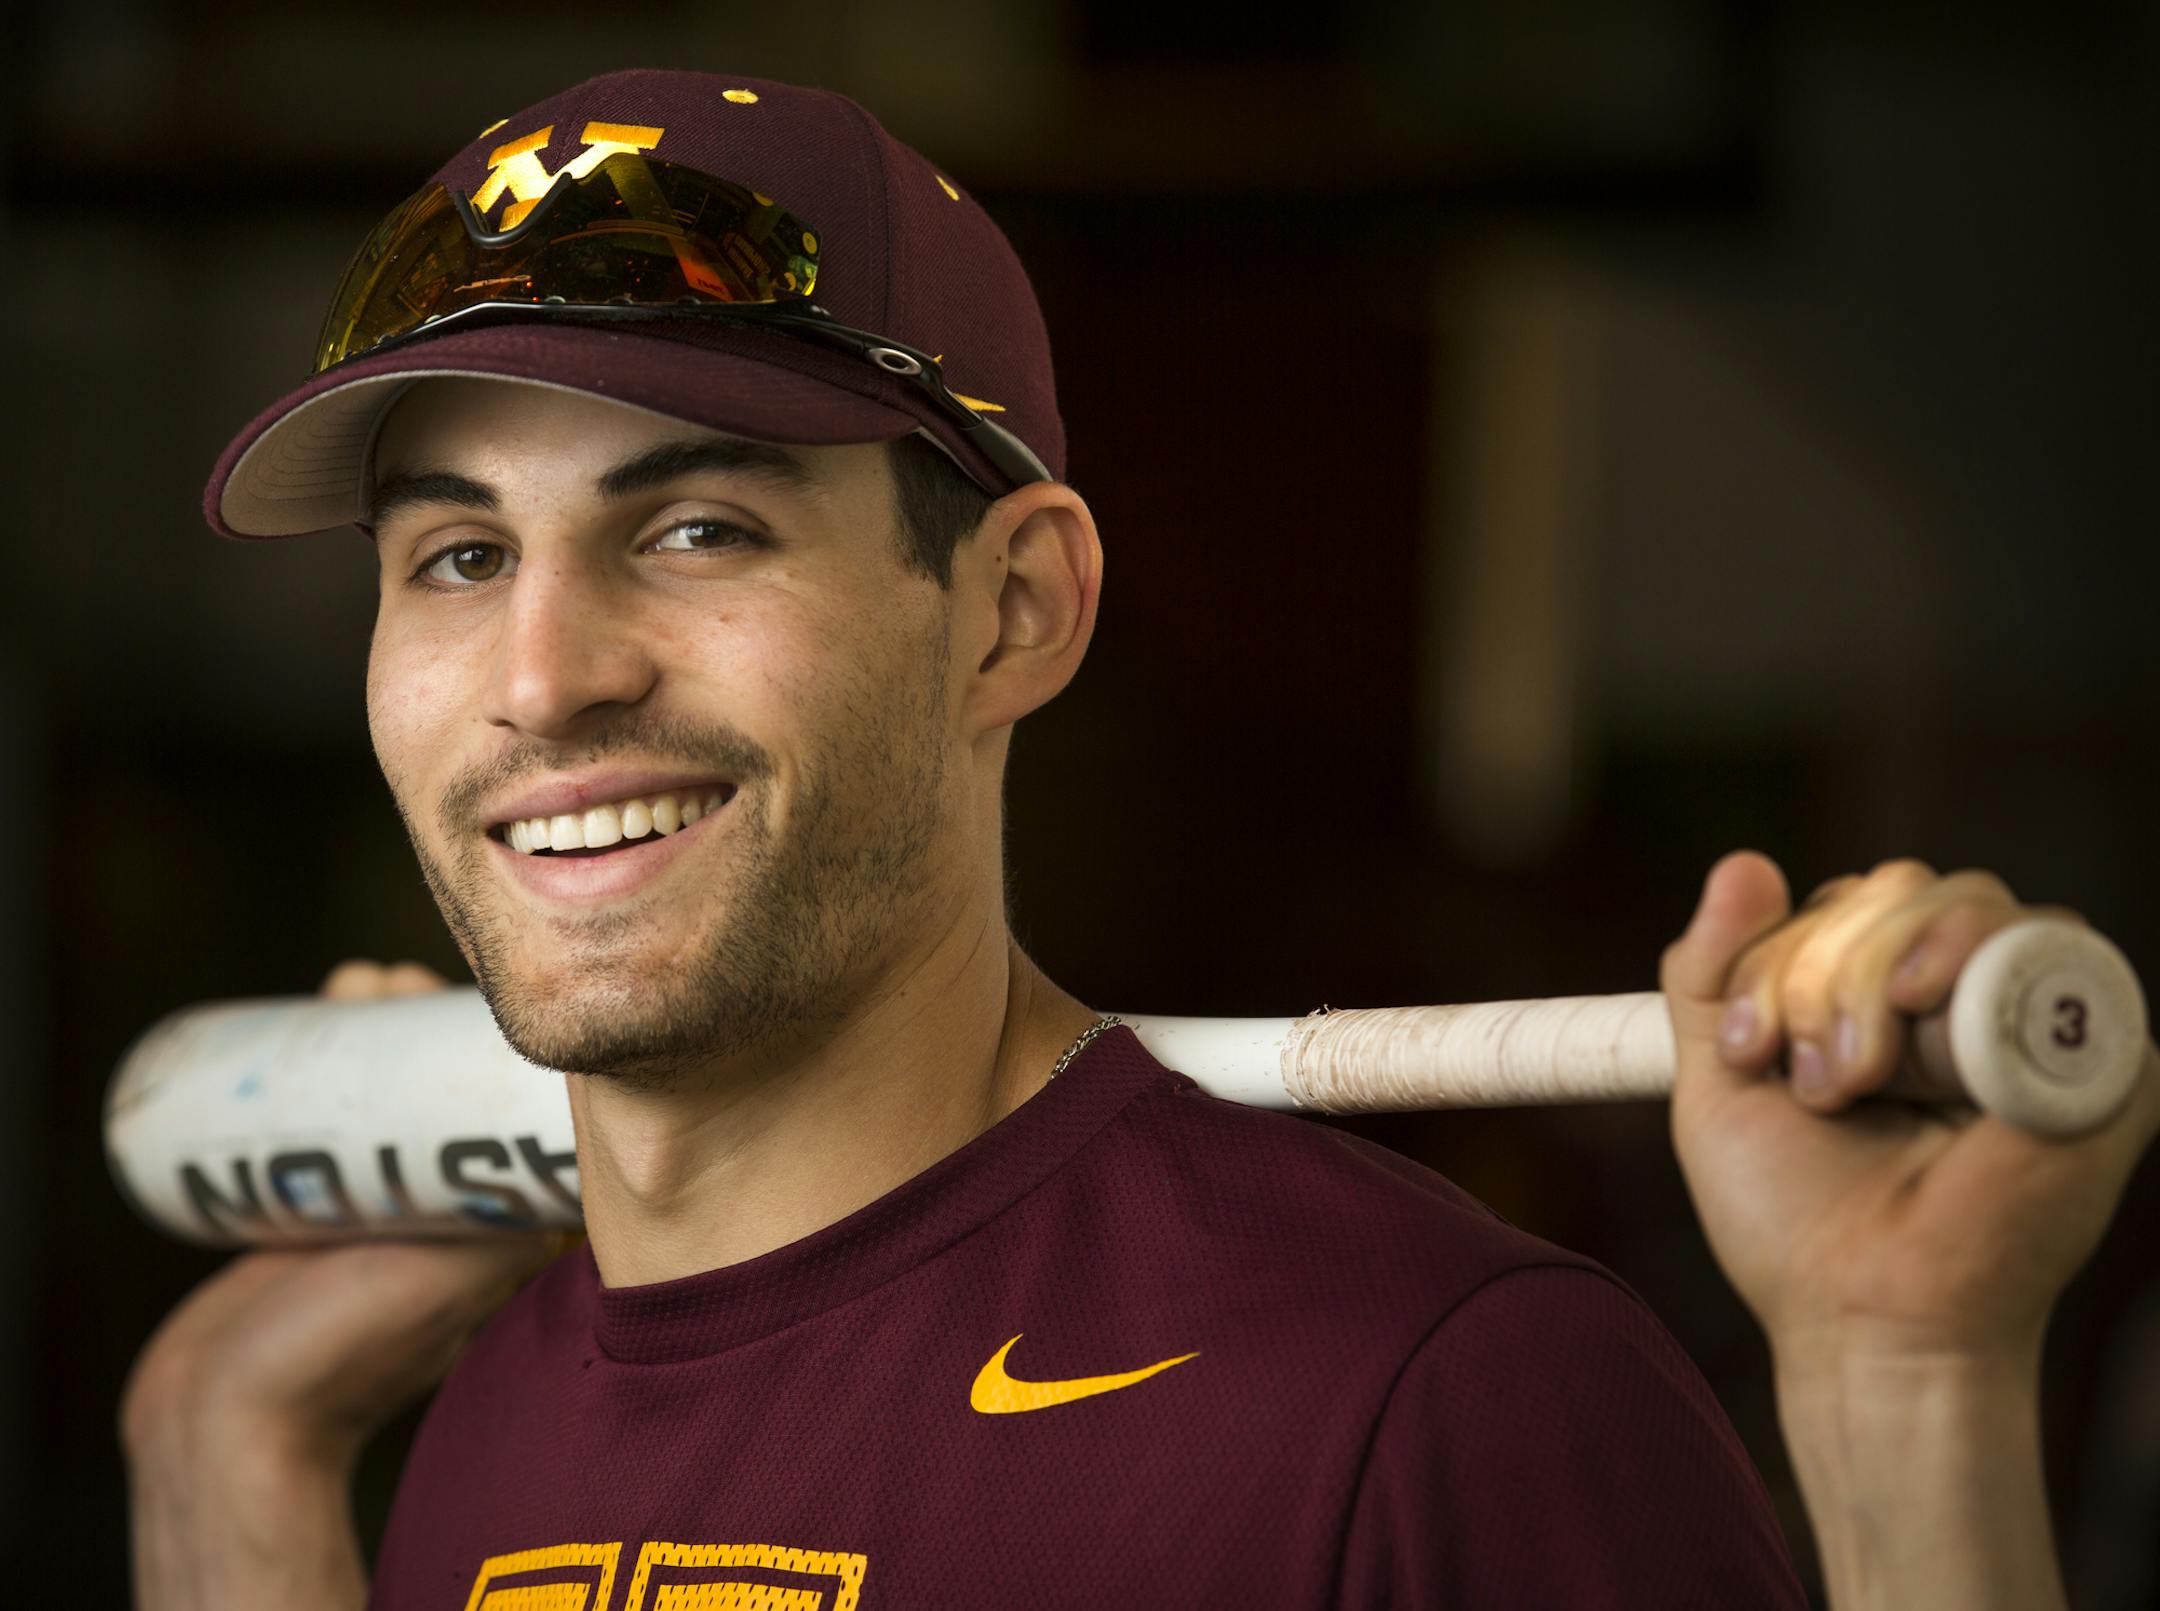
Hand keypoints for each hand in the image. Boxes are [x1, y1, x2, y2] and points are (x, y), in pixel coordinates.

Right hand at [121, 960, 557, 1610]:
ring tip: (358, 982)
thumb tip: (590, 1140)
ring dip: (374, 1018)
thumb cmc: (355, 1352)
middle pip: (442, 1081)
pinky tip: (330, 997)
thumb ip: (522, 1214)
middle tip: (394, 977)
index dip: (489, 1041)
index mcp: (491, 1220)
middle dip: (420, 1015)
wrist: (232, 1414)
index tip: (468, 991)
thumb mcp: (467, 1274)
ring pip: (383, 1082)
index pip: (503, 1104)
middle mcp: (441, 1202)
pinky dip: (326, 1048)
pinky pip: (326, 1107)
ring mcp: (377, 1198)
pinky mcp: (313, 1197)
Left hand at [1660, 850, 2159, 1364]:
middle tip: (1814, 1081)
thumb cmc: (1794, 1218)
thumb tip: (1743, 859)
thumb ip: (1714, 971)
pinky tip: (1926, 1029)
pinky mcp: (2095, 1053)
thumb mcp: (1721, 1082)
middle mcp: (1964, 1001)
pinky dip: (1970, 966)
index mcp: (1886, 1002)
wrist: (1862, 1311)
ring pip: (1963, 899)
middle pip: (1899, 886)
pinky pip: (2049, 942)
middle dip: (1827, 969)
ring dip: (1881, 977)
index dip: (1783, 954)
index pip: (1844, 902)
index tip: (1749, 1054)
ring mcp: (2029, 1021)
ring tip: (1861, 1079)